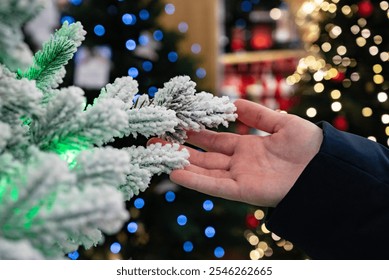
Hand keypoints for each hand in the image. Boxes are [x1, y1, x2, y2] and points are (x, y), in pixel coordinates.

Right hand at [148, 99, 322, 206]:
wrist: (324, 166)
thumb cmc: (307, 144)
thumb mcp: (280, 122)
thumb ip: (256, 114)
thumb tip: (233, 102)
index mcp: (247, 147)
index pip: (214, 140)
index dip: (195, 133)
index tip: (176, 125)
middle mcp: (239, 163)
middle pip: (203, 155)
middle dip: (180, 147)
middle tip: (156, 138)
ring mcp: (239, 177)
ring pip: (203, 169)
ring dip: (181, 162)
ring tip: (158, 153)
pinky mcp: (242, 190)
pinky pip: (214, 184)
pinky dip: (194, 179)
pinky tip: (175, 171)